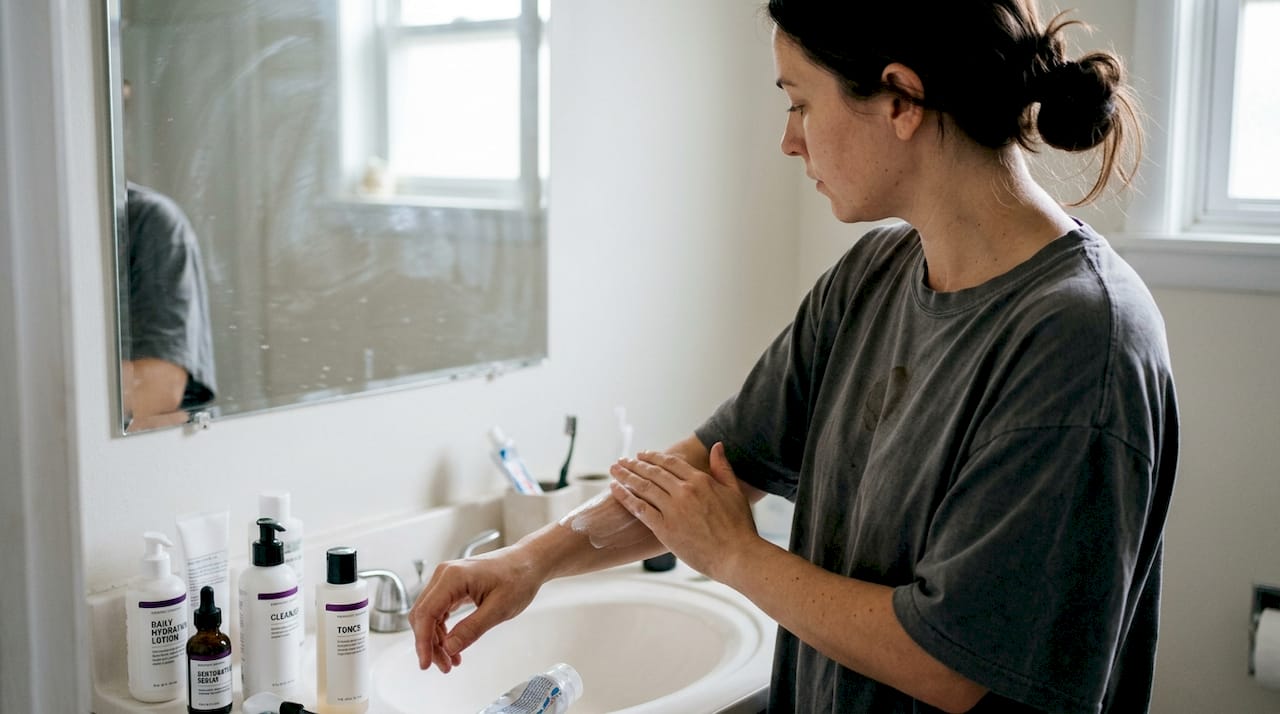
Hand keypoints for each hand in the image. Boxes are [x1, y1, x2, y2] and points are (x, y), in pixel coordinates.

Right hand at [408, 551, 540, 671]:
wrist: (529, 562)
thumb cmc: (518, 577)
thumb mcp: (498, 609)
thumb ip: (472, 629)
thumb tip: (449, 648)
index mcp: (453, 577)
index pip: (426, 613)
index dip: (423, 641)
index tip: (426, 663)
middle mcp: (445, 575)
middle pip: (423, 615)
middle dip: (430, 644)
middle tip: (445, 666)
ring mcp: (447, 579)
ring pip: (429, 615)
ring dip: (436, 640)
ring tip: (451, 659)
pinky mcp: (452, 586)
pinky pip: (438, 611)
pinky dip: (443, 630)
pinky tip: (452, 645)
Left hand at [608, 442, 758, 580]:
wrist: (736, 555)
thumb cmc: (739, 527)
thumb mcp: (735, 491)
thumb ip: (722, 468)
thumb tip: (717, 445)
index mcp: (700, 480)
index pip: (671, 463)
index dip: (653, 457)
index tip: (642, 454)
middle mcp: (684, 491)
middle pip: (653, 472)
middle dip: (634, 464)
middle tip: (622, 461)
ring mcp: (673, 509)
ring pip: (643, 487)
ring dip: (626, 476)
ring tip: (614, 470)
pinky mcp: (664, 528)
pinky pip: (639, 508)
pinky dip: (625, 497)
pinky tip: (615, 489)